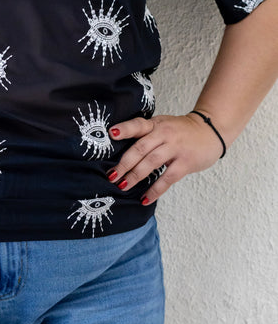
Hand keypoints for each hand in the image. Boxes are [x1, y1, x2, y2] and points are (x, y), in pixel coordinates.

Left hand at [107, 113, 224, 204]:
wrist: (210, 131)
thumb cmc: (180, 131)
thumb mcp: (162, 125)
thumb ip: (145, 134)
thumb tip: (119, 152)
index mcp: (156, 124)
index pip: (138, 124)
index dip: (125, 129)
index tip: (111, 134)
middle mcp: (164, 134)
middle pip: (141, 148)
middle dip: (124, 164)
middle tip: (112, 176)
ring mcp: (176, 148)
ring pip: (151, 163)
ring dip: (135, 176)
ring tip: (123, 186)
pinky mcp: (185, 162)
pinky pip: (167, 178)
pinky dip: (155, 190)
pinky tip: (145, 199)